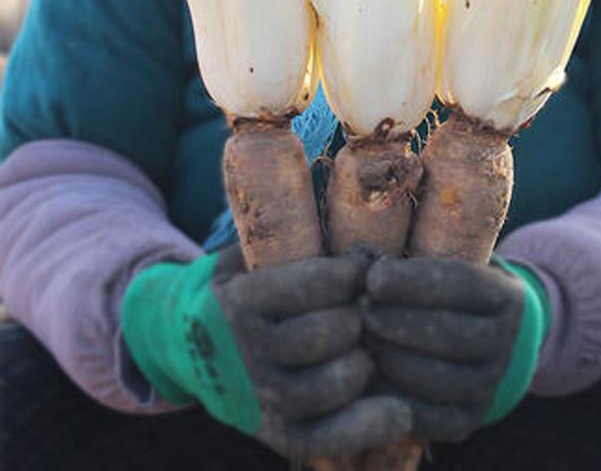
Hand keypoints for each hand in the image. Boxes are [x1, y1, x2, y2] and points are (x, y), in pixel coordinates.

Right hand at [121, 245, 411, 459]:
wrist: (186, 341)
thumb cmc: (237, 284)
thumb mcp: (248, 251)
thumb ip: (284, 228)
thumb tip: (335, 178)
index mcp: (239, 299)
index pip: (308, 284)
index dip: (351, 272)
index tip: (367, 263)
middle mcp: (245, 350)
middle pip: (324, 335)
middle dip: (359, 317)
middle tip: (370, 306)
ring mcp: (257, 394)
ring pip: (324, 388)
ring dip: (362, 365)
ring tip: (369, 347)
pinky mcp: (272, 429)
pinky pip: (319, 438)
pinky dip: (362, 430)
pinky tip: (399, 411)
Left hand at [364, 256, 549, 442]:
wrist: (491, 340)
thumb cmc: (449, 291)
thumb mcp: (448, 265)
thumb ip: (415, 260)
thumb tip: (362, 258)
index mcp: (505, 296)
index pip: (461, 284)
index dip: (413, 281)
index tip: (372, 277)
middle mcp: (507, 343)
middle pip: (448, 334)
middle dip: (395, 321)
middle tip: (359, 310)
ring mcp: (490, 386)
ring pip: (436, 379)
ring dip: (389, 358)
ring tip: (359, 340)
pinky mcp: (469, 420)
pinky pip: (427, 417)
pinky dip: (391, 398)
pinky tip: (366, 375)